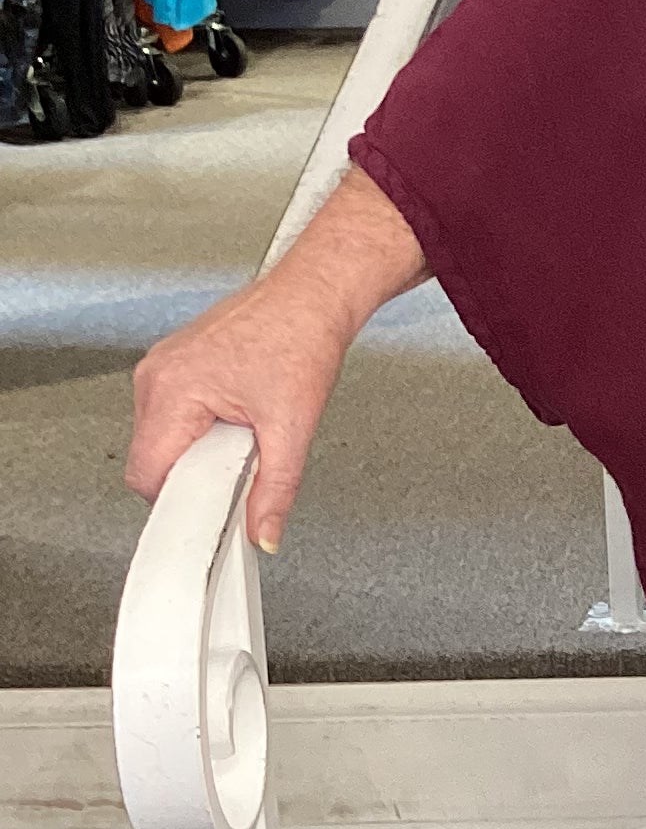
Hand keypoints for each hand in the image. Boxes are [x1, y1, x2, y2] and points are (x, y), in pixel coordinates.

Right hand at [126, 165, 426, 552]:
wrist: (315, 294)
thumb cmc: (302, 337)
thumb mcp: (292, 428)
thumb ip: (274, 491)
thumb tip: (261, 533)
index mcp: (171, 390)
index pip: (147, 476)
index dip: (181, 501)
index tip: (213, 508)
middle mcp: (156, 376)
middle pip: (152, 460)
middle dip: (194, 475)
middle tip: (241, 462)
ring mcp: (162, 366)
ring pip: (163, 438)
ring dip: (199, 450)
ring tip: (244, 430)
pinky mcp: (176, 363)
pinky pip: (174, 414)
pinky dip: (202, 427)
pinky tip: (237, 413)